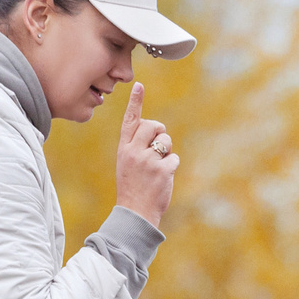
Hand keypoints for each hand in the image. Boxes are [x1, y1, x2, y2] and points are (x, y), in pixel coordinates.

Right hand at [114, 82, 177, 226]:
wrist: (135, 213)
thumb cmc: (132, 187)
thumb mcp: (127, 164)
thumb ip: (137, 146)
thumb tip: (155, 129)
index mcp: (124, 149)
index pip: (130, 121)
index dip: (135, 102)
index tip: (139, 85)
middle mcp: (134, 151)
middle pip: (153, 125)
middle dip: (160, 131)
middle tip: (158, 147)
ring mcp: (148, 161)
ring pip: (166, 141)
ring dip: (167, 151)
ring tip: (157, 167)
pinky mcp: (162, 170)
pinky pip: (174, 158)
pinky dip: (171, 166)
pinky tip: (162, 178)